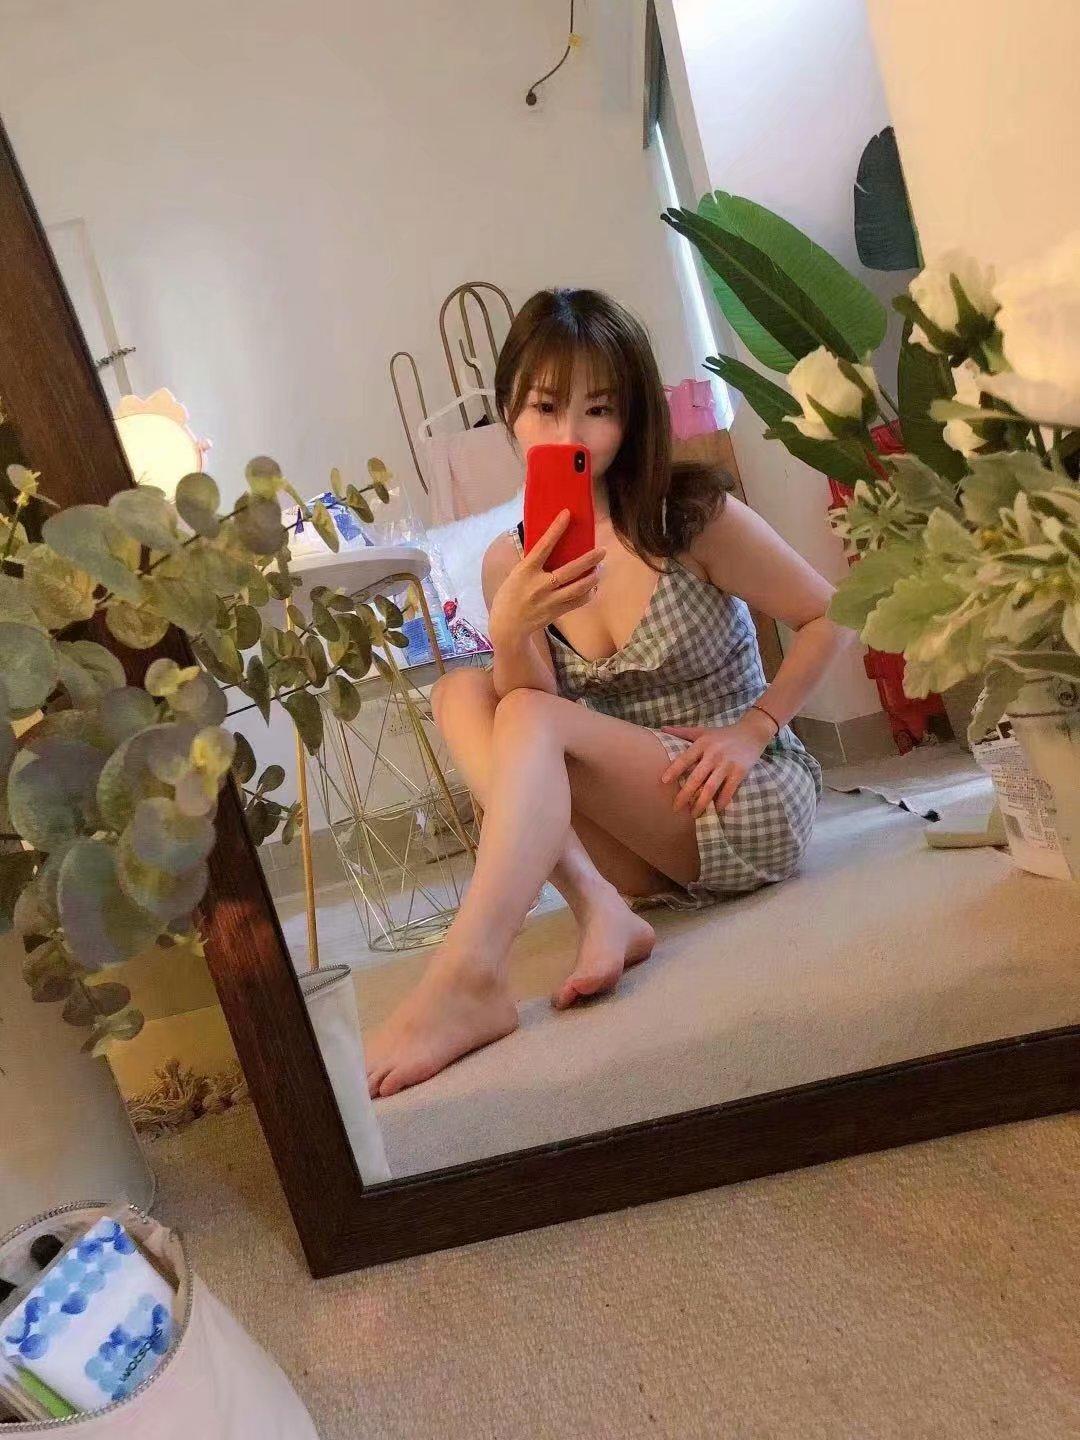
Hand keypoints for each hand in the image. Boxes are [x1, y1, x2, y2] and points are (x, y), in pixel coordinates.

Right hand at [488, 510, 605, 646]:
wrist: (507, 626)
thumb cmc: (509, 596)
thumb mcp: (516, 574)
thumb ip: (532, 562)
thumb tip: (547, 543)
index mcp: (526, 570)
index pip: (543, 546)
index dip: (556, 529)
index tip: (567, 514)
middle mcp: (539, 585)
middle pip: (569, 570)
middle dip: (588, 560)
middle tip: (602, 551)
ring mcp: (549, 600)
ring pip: (577, 588)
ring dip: (592, 578)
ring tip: (600, 568)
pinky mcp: (556, 612)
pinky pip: (578, 602)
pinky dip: (588, 593)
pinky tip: (594, 586)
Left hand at [660, 712, 775, 817]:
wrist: (751, 732)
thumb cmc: (723, 734)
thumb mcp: (702, 731)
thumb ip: (682, 732)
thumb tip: (662, 728)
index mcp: (702, 744)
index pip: (685, 758)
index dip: (674, 770)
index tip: (663, 782)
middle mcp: (714, 754)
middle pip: (696, 777)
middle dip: (685, 794)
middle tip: (675, 808)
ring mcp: (727, 763)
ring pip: (711, 787)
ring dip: (701, 803)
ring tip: (693, 814)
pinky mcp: (740, 771)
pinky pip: (729, 790)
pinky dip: (721, 801)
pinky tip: (715, 810)